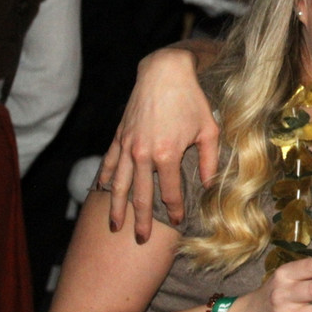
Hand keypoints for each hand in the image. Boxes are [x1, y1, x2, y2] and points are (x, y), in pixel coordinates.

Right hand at [97, 46, 218, 241]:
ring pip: (118, 184)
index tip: (179, 221)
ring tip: (114, 226)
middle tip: (141, 239)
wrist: (165, 72)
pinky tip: (99, 192)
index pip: (169, 192)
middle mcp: (143, 154)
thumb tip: (211, 185)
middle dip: (141, 220)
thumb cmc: (191, 100)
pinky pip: (109, 162)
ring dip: (116, 207)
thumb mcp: (209, 129)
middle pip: (140, 195)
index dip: (175, 209)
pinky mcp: (119, 136)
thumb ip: (210, 160)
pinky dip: (103, 179)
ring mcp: (127, 145)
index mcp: (166, 154)